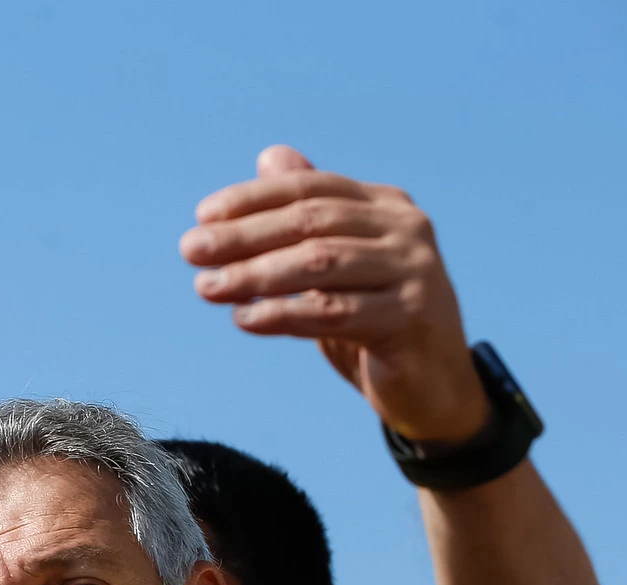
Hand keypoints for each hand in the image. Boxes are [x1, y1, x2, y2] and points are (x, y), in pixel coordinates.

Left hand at [182, 146, 488, 443]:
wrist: (434, 386)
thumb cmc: (376, 321)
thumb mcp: (338, 265)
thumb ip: (309, 215)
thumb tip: (270, 156)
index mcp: (387, 207)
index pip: (311, 190)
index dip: (254, 200)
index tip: (202, 216)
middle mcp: (407, 229)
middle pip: (311, 222)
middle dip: (245, 236)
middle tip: (191, 250)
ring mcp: (414, 272)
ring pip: (320, 263)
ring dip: (255, 274)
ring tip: (206, 287)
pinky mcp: (410, 318)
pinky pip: (334, 313)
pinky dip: (283, 314)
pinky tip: (243, 319)